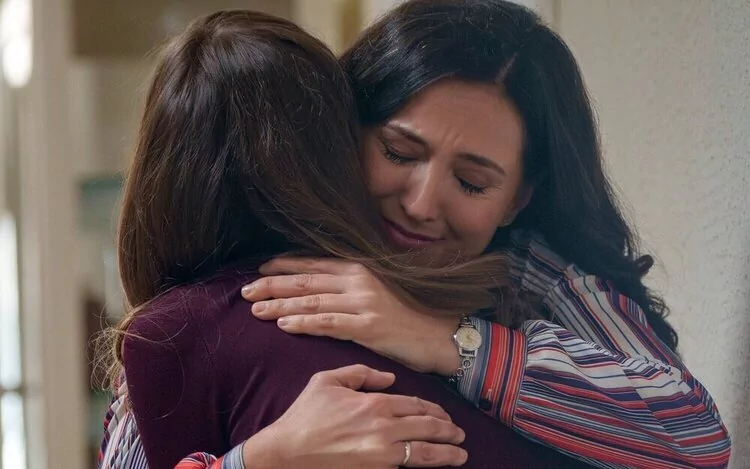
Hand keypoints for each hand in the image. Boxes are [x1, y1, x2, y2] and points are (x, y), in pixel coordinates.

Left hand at [242, 257, 460, 375]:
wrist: (440, 335)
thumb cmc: (409, 315)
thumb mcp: (379, 291)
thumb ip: (351, 286)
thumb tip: (320, 288)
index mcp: (360, 269)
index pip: (314, 264)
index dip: (284, 266)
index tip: (260, 269)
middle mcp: (359, 281)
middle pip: (306, 280)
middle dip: (272, 284)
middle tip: (245, 290)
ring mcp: (363, 303)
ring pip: (311, 302)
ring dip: (279, 305)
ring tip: (254, 309)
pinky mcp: (367, 326)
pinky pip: (327, 324)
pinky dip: (302, 323)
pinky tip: (283, 325)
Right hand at [243, 365, 467, 468]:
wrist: (286, 453)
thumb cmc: (304, 415)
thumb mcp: (328, 380)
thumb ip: (362, 373)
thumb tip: (390, 378)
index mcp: (375, 404)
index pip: (416, 405)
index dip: (435, 411)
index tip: (445, 416)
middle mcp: (384, 429)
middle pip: (428, 429)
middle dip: (448, 431)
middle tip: (460, 435)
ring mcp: (382, 455)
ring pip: (425, 454)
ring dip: (447, 454)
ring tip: (461, 455)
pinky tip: (433, 468)